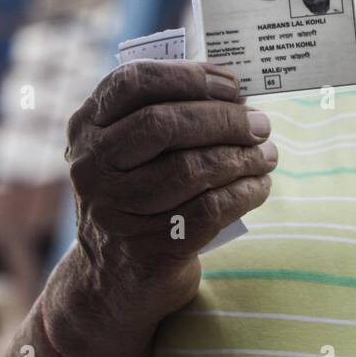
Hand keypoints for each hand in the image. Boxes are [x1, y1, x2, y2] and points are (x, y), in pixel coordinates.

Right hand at [55, 60, 276, 356]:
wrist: (112, 280)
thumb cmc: (139, 196)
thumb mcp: (132, 152)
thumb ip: (168, 114)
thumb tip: (236, 93)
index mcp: (88, 128)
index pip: (134, 82)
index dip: (190, 77)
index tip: (233, 86)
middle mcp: (92, 166)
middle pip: (165, 124)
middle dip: (226, 119)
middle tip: (261, 124)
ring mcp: (114, 209)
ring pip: (192, 168)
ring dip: (243, 157)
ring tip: (267, 154)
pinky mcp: (146, 248)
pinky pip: (210, 209)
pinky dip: (245, 192)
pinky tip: (259, 185)